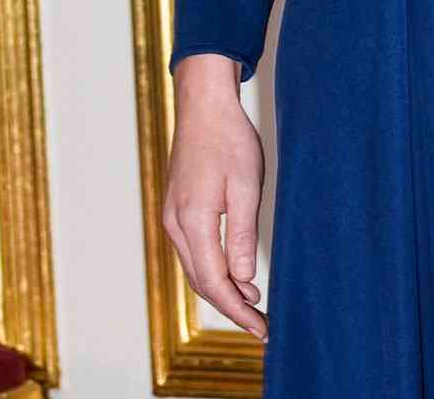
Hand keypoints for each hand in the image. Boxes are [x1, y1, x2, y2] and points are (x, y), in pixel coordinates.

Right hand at [162, 55, 266, 338]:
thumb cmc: (229, 139)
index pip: (215, 282)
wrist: (203, 106)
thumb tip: (244, 279)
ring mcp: (172, 218)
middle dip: (231, 306)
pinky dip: (212, 269)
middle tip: (261, 324)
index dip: (238, 309)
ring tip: (252, 302)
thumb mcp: (246, 185)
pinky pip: (193, 252)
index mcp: (193, 221)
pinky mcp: (176, 210)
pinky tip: (233, 271)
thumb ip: (243, 234)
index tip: (261, 327)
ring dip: (222, 289)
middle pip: (201, 282)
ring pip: (195, 269)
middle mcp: (176, 226)